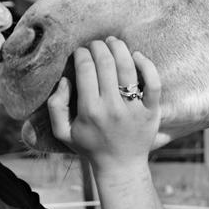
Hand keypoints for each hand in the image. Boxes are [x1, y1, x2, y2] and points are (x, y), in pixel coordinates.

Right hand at [46, 36, 160, 171]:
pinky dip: (146, 64)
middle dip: (98, 47)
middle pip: (106, 63)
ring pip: (128, 67)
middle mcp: (112, 107)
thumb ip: (56, 106)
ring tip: (113, 42)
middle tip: (95, 44)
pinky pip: (153, 82)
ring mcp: (134, 108)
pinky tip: (137, 55)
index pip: (85, 69)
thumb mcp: (63, 132)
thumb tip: (65, 80)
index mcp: (90, 110)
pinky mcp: (152, 110)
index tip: (80, 52)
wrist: (121, 166)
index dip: (82, 54)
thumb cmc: (90, 146)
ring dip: (119, 47)